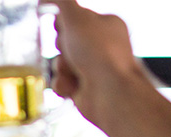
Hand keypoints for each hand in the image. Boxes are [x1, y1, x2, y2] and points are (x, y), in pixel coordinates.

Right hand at [42, 0, 141, 122]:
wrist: (109, 94)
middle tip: (71, 50)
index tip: (61, 26)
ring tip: (74, 71)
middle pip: (65, 41)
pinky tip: (73, 87)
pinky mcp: (83, 89)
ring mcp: (92, 69)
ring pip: (61, 63)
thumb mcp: (77, 18)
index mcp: (106, 25)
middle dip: (62, 47)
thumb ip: (61, 2)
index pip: (75, 18)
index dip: (63, 22)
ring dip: (61, 67)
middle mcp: (101, 47)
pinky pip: (62, 82)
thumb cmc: (100, 54)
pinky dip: (63, 84)